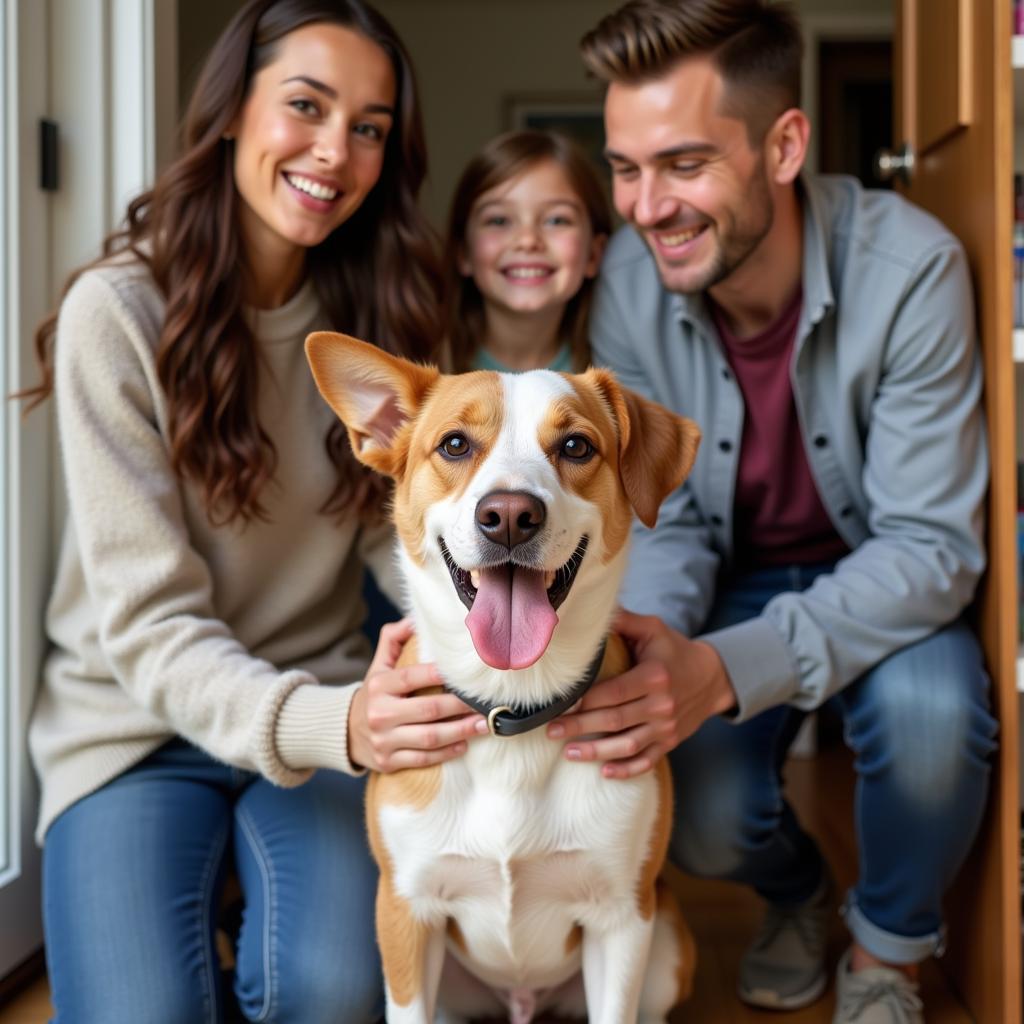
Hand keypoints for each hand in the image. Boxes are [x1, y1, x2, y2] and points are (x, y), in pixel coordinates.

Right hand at [348, 618, 487, 771]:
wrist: (346, 733)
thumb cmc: (374, 694)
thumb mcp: (378, 665)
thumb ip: (393, 639)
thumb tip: (414, 620)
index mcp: (379, 685)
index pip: (413, 677)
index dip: (440, 675)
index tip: (465, 675)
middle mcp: (379, 713)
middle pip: (428, 710)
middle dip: (460, 706)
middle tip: (485, 703)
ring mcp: (383, 740)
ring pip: (429, 738)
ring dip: (460, 731)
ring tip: (483, 725)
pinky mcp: (387, 762)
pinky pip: (422, 759)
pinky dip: (446, 753)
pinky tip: (464, 744)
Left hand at [546, 608, 736, 778]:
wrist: (711, 677)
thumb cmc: (673, 650)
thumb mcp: (653, 629)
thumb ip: (624, 620)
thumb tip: (593, 609)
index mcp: (654, 676)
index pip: (613, 692)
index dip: (585, 701)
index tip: (559, 706)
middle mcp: (662, 705)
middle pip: (615, 720)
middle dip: (580, 727)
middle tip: (551, 731)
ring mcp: (667, 727)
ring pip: (628, 745)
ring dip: (597, 752)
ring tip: (569, 753)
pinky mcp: (670, 742)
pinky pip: (647, 761)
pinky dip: (627, 770)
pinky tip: (605, 772)